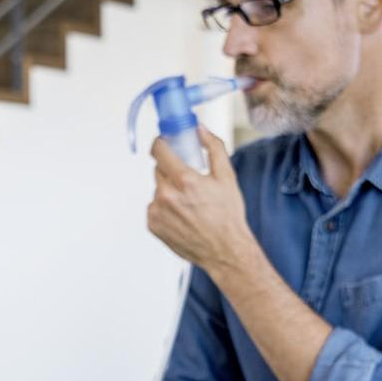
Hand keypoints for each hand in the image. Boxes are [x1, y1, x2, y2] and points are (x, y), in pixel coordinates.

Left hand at [148, 125, 254, 272]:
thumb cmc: (228, 216)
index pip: (159, 150)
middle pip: (159, 170)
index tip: (165, 143)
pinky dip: (164, 208)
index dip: (161, 143)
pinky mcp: (153, 225)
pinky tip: (182, 216)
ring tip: (189, 204)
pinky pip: (154, 207)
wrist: (225, 250)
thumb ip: (213, 147)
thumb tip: (200, 130)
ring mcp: (157, 211)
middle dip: (171, 170)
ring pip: (158, 189)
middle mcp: (167, 195)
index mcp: (184, 180)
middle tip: (187, 180)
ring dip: (169, 191)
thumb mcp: (227, 177)